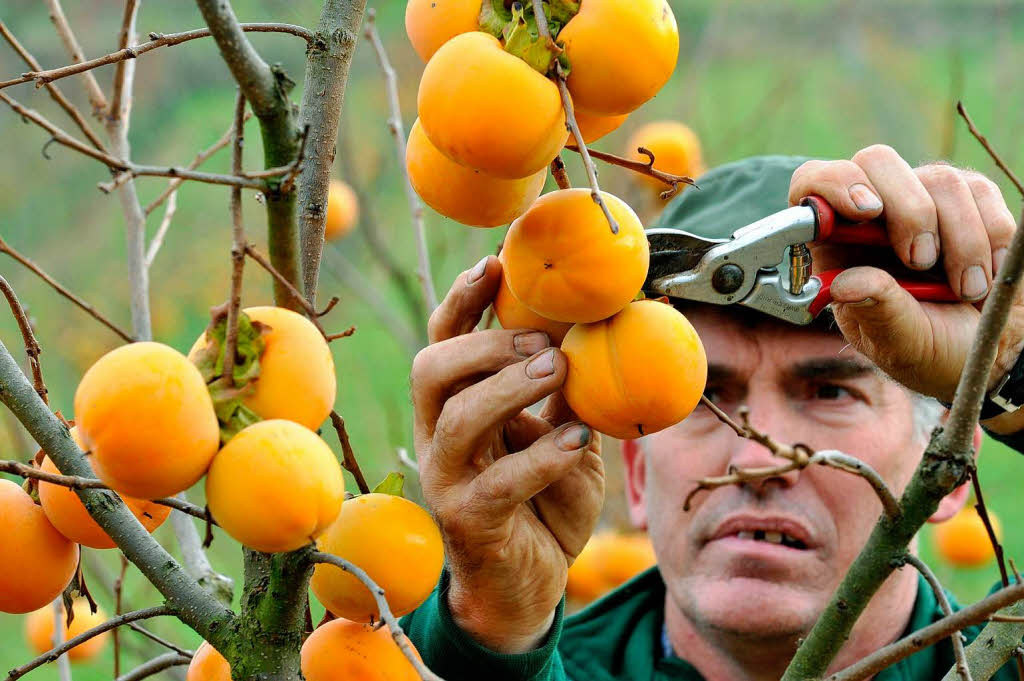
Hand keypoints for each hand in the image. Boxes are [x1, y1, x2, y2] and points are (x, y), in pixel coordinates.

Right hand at [411, 255, 603, 652]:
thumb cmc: (545, 504)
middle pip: (432, 370)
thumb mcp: (563, 437)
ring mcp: (447, 482)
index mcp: (457, 408)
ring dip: (509, 387)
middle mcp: (439, 438)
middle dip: (484, 344)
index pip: (443, 343)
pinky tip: (576, 438)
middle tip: (542, 342)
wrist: (527, 586)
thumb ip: (566, 394)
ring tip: (557, 369)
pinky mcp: (469, 522)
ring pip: (456, 419)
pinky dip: (541, 454)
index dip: (461, 301)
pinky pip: (499, 481)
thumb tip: (598, 329)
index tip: (494, 265)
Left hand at [788, 145, 1023, 428]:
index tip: (864, 211)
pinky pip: (981, 193)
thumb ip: (875, 311)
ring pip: (940, 179)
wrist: (990, 353)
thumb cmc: (930, 349)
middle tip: (920, 261)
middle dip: (907, 210)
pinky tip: (986, 275)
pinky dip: (990, 239)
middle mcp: (875, 211)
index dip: (832, 183)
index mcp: (836, 241)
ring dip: (960, 241)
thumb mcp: (897, 343)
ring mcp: (924, 197)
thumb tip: (846, 283)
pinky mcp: (971, 198)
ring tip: (966, 291)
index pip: (813, 182)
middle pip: (876, 161)